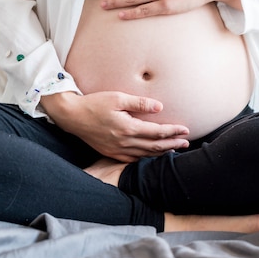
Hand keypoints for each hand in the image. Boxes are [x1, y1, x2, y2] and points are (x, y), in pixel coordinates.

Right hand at [40, 91, 189, 161]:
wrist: (72, 116)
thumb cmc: (94, 103)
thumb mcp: (117, 98)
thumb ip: (139, 103)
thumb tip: (159, 107)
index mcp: (127, 128)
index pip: (157, 132)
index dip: (173, 131)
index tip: (186, 129)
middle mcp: (124, 142)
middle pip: (154, 146)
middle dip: (172, 144)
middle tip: (186, 142)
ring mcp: (117, 150)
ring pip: (145, 155)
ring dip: (161, 152)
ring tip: (174, 149)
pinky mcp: (111, 153)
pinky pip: (133, 159)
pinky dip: (146, 157)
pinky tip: (152, 154)